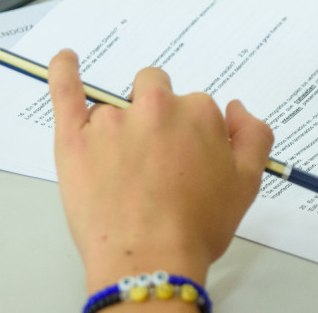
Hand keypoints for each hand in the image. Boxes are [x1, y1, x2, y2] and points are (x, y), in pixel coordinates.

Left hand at [48, 50, 273, 291]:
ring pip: (115, 108)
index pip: (193, 107)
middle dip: (155, 116)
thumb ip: (253, 135)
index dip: (188, 135)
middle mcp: (155, 106)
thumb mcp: (247, 183)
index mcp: (198, 113)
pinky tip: (67, 59)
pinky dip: (64, 70)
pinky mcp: (74, 135)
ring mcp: (112, 119)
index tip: (183, 162)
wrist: (150, 259)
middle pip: (154, 91)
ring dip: (117, 127)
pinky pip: (66, 89)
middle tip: (153, 161)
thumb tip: (236, 108)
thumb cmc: (196, 227)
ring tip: (119, 173)